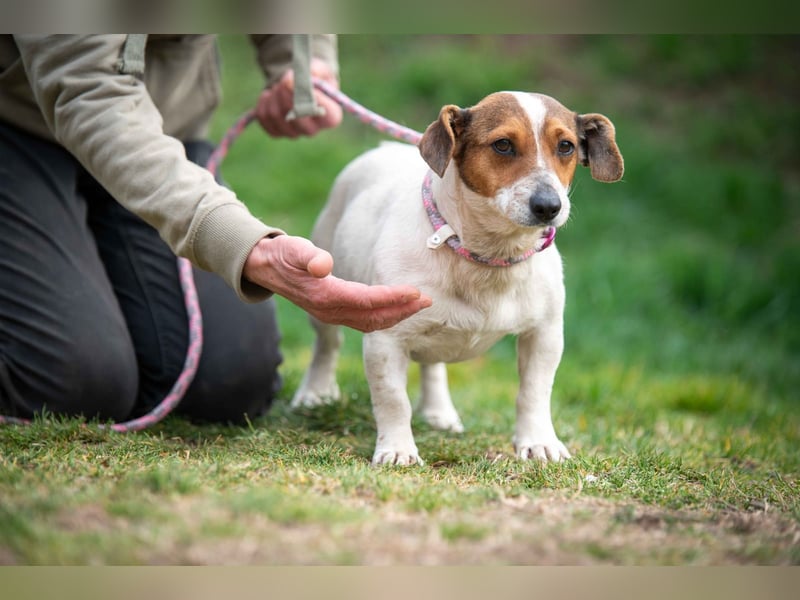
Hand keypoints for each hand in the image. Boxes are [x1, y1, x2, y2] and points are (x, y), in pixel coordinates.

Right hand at [243, 235, 432, 332]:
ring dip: (397, 316)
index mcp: (324, 296)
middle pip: (373, 317)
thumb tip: (323, 265)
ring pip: (371, 323)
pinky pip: (365, 321)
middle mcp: (329, 311)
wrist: (263, 267)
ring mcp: (331, 315)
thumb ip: (307, 256)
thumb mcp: (291, 248)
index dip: (392, 297)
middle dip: (403, 311)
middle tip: (428, 300)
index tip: (415, 292)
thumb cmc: (281, 253)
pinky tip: (400, 309)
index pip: (366, 300)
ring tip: (420, 305)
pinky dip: (385, 317)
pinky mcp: (334, 313)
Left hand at [256, 59, 342, 137]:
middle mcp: (313, 129)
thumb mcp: (320, 69)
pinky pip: (264, 116)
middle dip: (288, 92)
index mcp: (331, 116)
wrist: (298, 87)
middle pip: (298, 115)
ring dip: (275, 94)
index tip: (303, 81)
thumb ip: (315, 70)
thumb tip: (298, 79)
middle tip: (286, 78)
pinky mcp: (276, 132)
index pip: (326, 113)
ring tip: (280, 85)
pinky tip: (271, 95)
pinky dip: (264, 101)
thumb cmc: (314, 78)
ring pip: (277, 114)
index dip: (313, 96)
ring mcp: (293, 133)